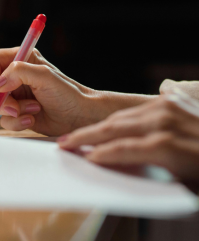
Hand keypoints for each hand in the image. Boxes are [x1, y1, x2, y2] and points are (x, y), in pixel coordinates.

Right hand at [0, 47, 107, 135]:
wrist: (79, 117)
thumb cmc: (67, 93)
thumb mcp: (44, 76)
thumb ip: (19, 72)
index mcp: (20, 59)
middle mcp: (13, 76)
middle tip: (13, 106)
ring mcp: (13, 95)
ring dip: (13, 110)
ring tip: (34, 109)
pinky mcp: (16, 112)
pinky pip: (3, 119)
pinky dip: (17, 122)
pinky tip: (32, 119)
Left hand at [58, 90, 198, 181]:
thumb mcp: (193, 119)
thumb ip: (174, 107)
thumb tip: (162, 94)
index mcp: (166, 104)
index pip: (123, 115)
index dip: (99, 126)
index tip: (80, 134)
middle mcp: (163, 109)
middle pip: (114, 120)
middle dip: (86, 132)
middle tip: (64, 142)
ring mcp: (166, 125)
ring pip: (116, 131)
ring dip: (88, 140)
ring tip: (68, 148)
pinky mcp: (169, 145)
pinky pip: (129, 148)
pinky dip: (107, 152)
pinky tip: (92, 157)